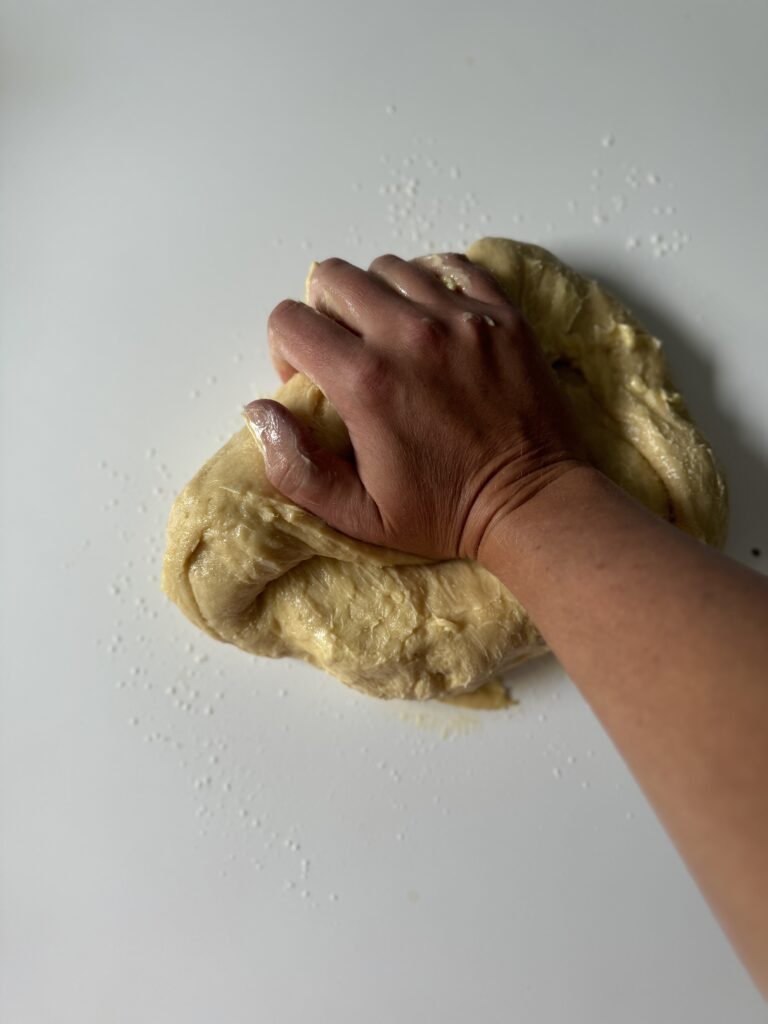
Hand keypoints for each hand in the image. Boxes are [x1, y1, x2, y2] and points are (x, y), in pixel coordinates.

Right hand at [245, 252, 585, 560]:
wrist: (532, 503)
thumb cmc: (445, 514)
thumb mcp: (358, 515)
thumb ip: (295, 467)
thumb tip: (258, 412)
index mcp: (365, 382)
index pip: (289, 320)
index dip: (287, 351)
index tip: (313, 383)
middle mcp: (408, 335)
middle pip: (332, 276)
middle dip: (325, 312)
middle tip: (349, 353)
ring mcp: (460, 317)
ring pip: (390, 267)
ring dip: (379, 297)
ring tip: (395, 338)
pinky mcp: (501, 314)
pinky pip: (451, 265)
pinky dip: (433, 284)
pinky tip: (436, 321)